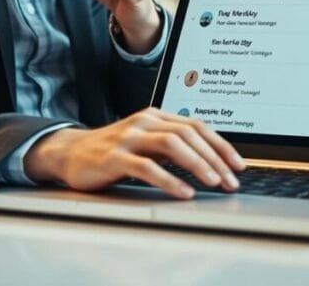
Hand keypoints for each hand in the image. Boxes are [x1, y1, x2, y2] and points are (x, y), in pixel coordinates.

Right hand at [24, 108, 245, 197]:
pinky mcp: (114, 157)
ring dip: (198, 164)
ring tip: (214, 182)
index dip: (221, 145)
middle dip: (215, 158)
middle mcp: (145, 121)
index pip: (197, 126)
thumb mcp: (146, 141)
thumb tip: (211, 160)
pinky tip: (184, 192)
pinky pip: (147, 167)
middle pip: (189, 134)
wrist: (70, 152)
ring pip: (172, 144)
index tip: (238, 165)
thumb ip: (172, 145)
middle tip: (231, 180)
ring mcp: (129, 138)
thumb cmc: (113, 150)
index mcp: (156, 115)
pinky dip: (169, 179)